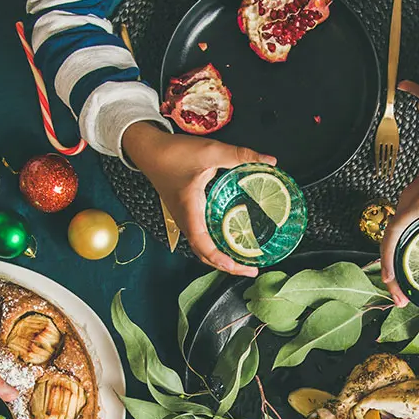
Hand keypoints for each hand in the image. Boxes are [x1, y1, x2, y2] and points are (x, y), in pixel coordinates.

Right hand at [122, 121, 273, 277]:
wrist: (148, 149)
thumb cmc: (173, 153)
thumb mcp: (210, 152)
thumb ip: (240, 156)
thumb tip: (269, 161)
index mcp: (190, 211)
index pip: (203, 246)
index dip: (221, 260)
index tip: (240, 266)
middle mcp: (185, 219)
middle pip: (204, 254)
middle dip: (227, 266)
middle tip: (251, 269)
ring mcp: (184, 217)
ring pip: (202, 246)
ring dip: (221, 256)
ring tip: (243, 258)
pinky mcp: (186, 212)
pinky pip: (200, 235)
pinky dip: (215, 243)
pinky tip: (230, 236)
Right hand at [382, 139, 418, 305]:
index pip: (393, 235)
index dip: (388, 261)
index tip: (391, 282)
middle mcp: (408, 201)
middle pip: (389, 240)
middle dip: (390, 271)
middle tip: (401, 297)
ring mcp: (409, 199)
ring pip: (394, 234)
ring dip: (394, 259)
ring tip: (402, 284)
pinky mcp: (415, 199)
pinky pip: (401, 226)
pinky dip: (401, 246)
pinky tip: (411, 259)